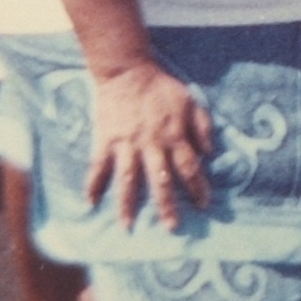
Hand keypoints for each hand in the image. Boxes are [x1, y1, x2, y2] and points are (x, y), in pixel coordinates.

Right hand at [85, 60, 212, 229]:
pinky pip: (97, 166)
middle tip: (172, 228)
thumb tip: (210, 153)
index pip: (189, 167)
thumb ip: (202, 127)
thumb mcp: (191, 102)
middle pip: (160, 180)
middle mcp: (151, 143)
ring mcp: (126, 144)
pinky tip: (89, 203)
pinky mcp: (105, 140)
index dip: (197, 187)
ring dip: (127, 205)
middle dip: (167, 206)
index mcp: (174, 135)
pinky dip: (92, 184)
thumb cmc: (162, 88)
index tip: (203, 205)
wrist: (128, 72)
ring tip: (128, 227)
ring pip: (128, 180)